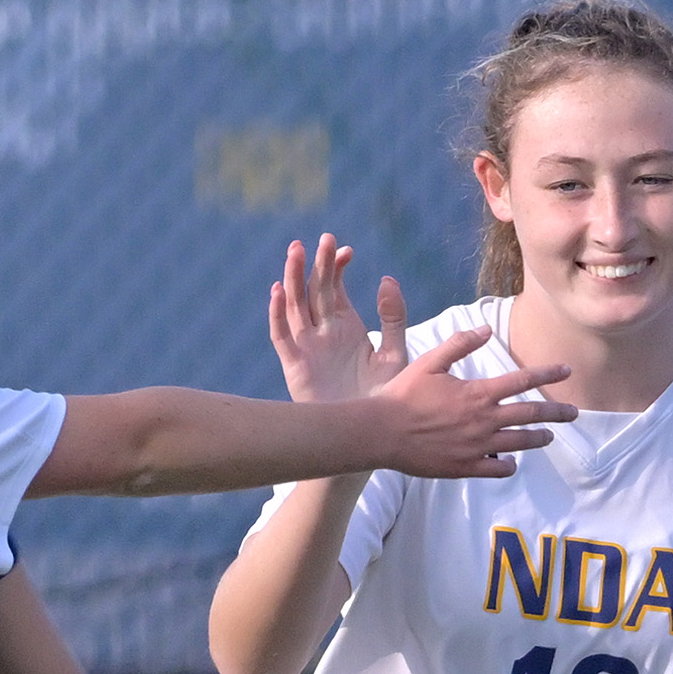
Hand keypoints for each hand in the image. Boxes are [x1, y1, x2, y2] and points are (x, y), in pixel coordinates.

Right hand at [267, 237, 406, 404]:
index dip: (336, 266)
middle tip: (323, 238)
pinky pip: (281, 335)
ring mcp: (306, 346)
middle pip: (313, 289)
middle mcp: (323, 331)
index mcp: (346, 325)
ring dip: (292, 277)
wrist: (366, 434)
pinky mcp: (294, 364)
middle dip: (316, 263)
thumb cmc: (383, 397)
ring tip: (295, 250)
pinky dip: (277, 314)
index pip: (335, 286)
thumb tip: (387, 280)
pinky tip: (278, 291)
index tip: (347, 250)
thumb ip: (394, 319)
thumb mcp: (395, 354)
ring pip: (294, 305)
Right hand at [368, 331, 573, 479]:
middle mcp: (484, 420)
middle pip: (530, 414)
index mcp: (478, 393)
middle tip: (574, 413)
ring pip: (519, 443)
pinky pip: (497, 469)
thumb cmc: (404, 394)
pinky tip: (511, 463)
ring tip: (549, 436)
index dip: (547, 374)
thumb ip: (460, 344)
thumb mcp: (430, 362)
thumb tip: (486, 330)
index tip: (566, 371)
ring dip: (538, 438)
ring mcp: (477, 446)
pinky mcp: (466, 467)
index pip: (522, 381)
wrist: (382, 432)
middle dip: (556, 412)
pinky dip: (508, 465)